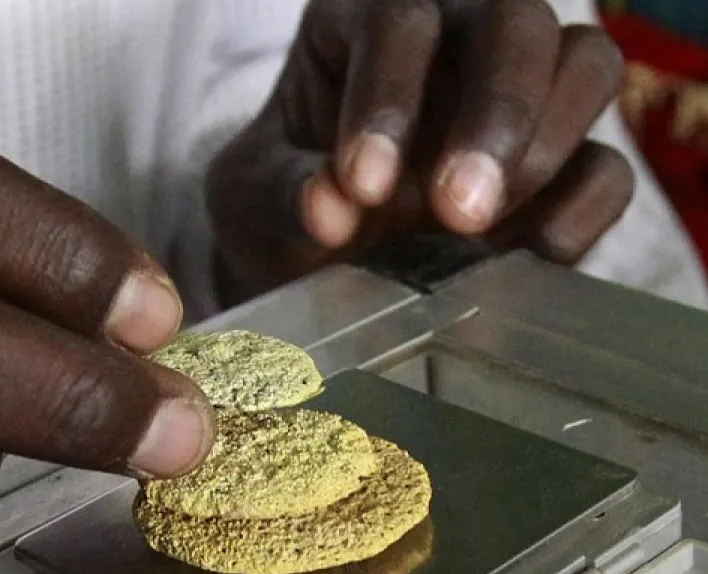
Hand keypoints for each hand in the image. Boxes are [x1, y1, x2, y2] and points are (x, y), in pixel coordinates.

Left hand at [206, 0, 631, 303]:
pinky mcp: (564, 167)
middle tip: (455, 207)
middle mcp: (458, 34)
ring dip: (544, 145)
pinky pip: (605, 167)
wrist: (308, 267)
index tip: (363, 185)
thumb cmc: (278, 206)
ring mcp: (523, 95)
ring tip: (478, 227)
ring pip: (584, 64)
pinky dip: (579, 210)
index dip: (389, 97)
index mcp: (366, 19)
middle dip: (494, 110)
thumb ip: (280, 194)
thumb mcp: (249, 198)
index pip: (400, 20)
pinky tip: (526, 258)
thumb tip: (329, 208)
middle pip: (514, 20)